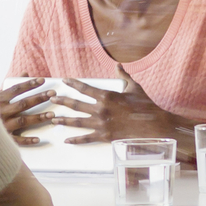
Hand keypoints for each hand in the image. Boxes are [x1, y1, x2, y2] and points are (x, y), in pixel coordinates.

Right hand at [0, 78, 49, 143]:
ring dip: (37, 117)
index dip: (29, 84)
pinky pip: (16, 139)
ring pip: (22, 121)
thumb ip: (11, 84)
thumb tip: (25, 73)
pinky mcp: (3, 136)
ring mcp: (2, 124)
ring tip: (51, 114)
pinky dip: (27, 140)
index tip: (42, 80)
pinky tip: (38, 139)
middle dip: (39, 98)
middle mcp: (1, 111)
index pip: (16, 89)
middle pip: (23, 103)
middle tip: (52, 94)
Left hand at [51, 68, 188, 150]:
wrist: (155, 126)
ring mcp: (101, 124)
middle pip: (76, 105)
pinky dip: (75, 140)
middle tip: (51, 99)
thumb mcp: (134, 88)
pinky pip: (87, 138)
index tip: (63, 81)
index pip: (85, 88)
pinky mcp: (105, 136)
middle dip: (62, 101)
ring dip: (63, 120)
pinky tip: (66, 140)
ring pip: (77, 122)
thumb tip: (118, 65)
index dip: (73, 84)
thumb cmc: (145, 106)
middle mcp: (101, 110)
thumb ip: (123, 76)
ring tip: (52, 119)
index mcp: (107, 96)